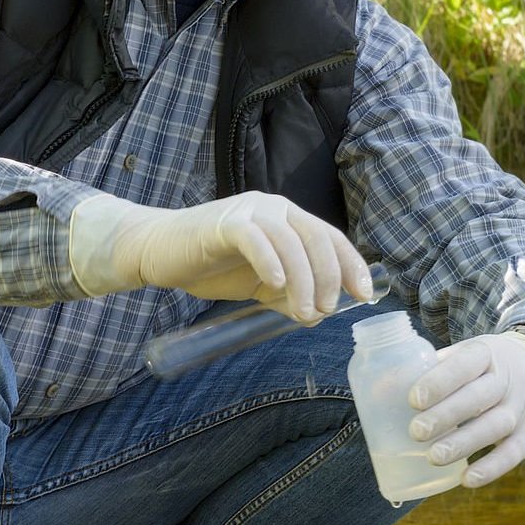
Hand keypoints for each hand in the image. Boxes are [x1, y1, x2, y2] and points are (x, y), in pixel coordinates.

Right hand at [69, 192, 372, 322]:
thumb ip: (289, 297)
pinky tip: (276, 283)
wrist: (161, 252)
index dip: (351, 265)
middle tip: (326, 309)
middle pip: (317, 237)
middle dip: (329, 276)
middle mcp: (276, 209)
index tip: (364, 295)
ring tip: (305, 310)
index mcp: (289, 220)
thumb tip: (318, 316)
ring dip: (304, 279)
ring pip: (291, 241)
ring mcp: (251, 212)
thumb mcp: (261, 285)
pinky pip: (256, 238)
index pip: (330, 238)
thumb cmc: (213, 267)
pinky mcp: (225, 221)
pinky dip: (270, 260)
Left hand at [406, 331, 524, 487]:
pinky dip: (492, 468)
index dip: (439, 382)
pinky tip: (468, 480)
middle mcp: (508, 379)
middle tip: (416, 432)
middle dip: (446, 415)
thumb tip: (380, 389)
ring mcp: (521, 408)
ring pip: (495, 426)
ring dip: (464, 443)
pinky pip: (514, 453)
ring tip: (433, 457)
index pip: (464, 365)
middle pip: (478, 397)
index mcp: (486, 354)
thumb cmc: (487, 367)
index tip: (413, 399)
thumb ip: (430, 369)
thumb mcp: (466, 354)